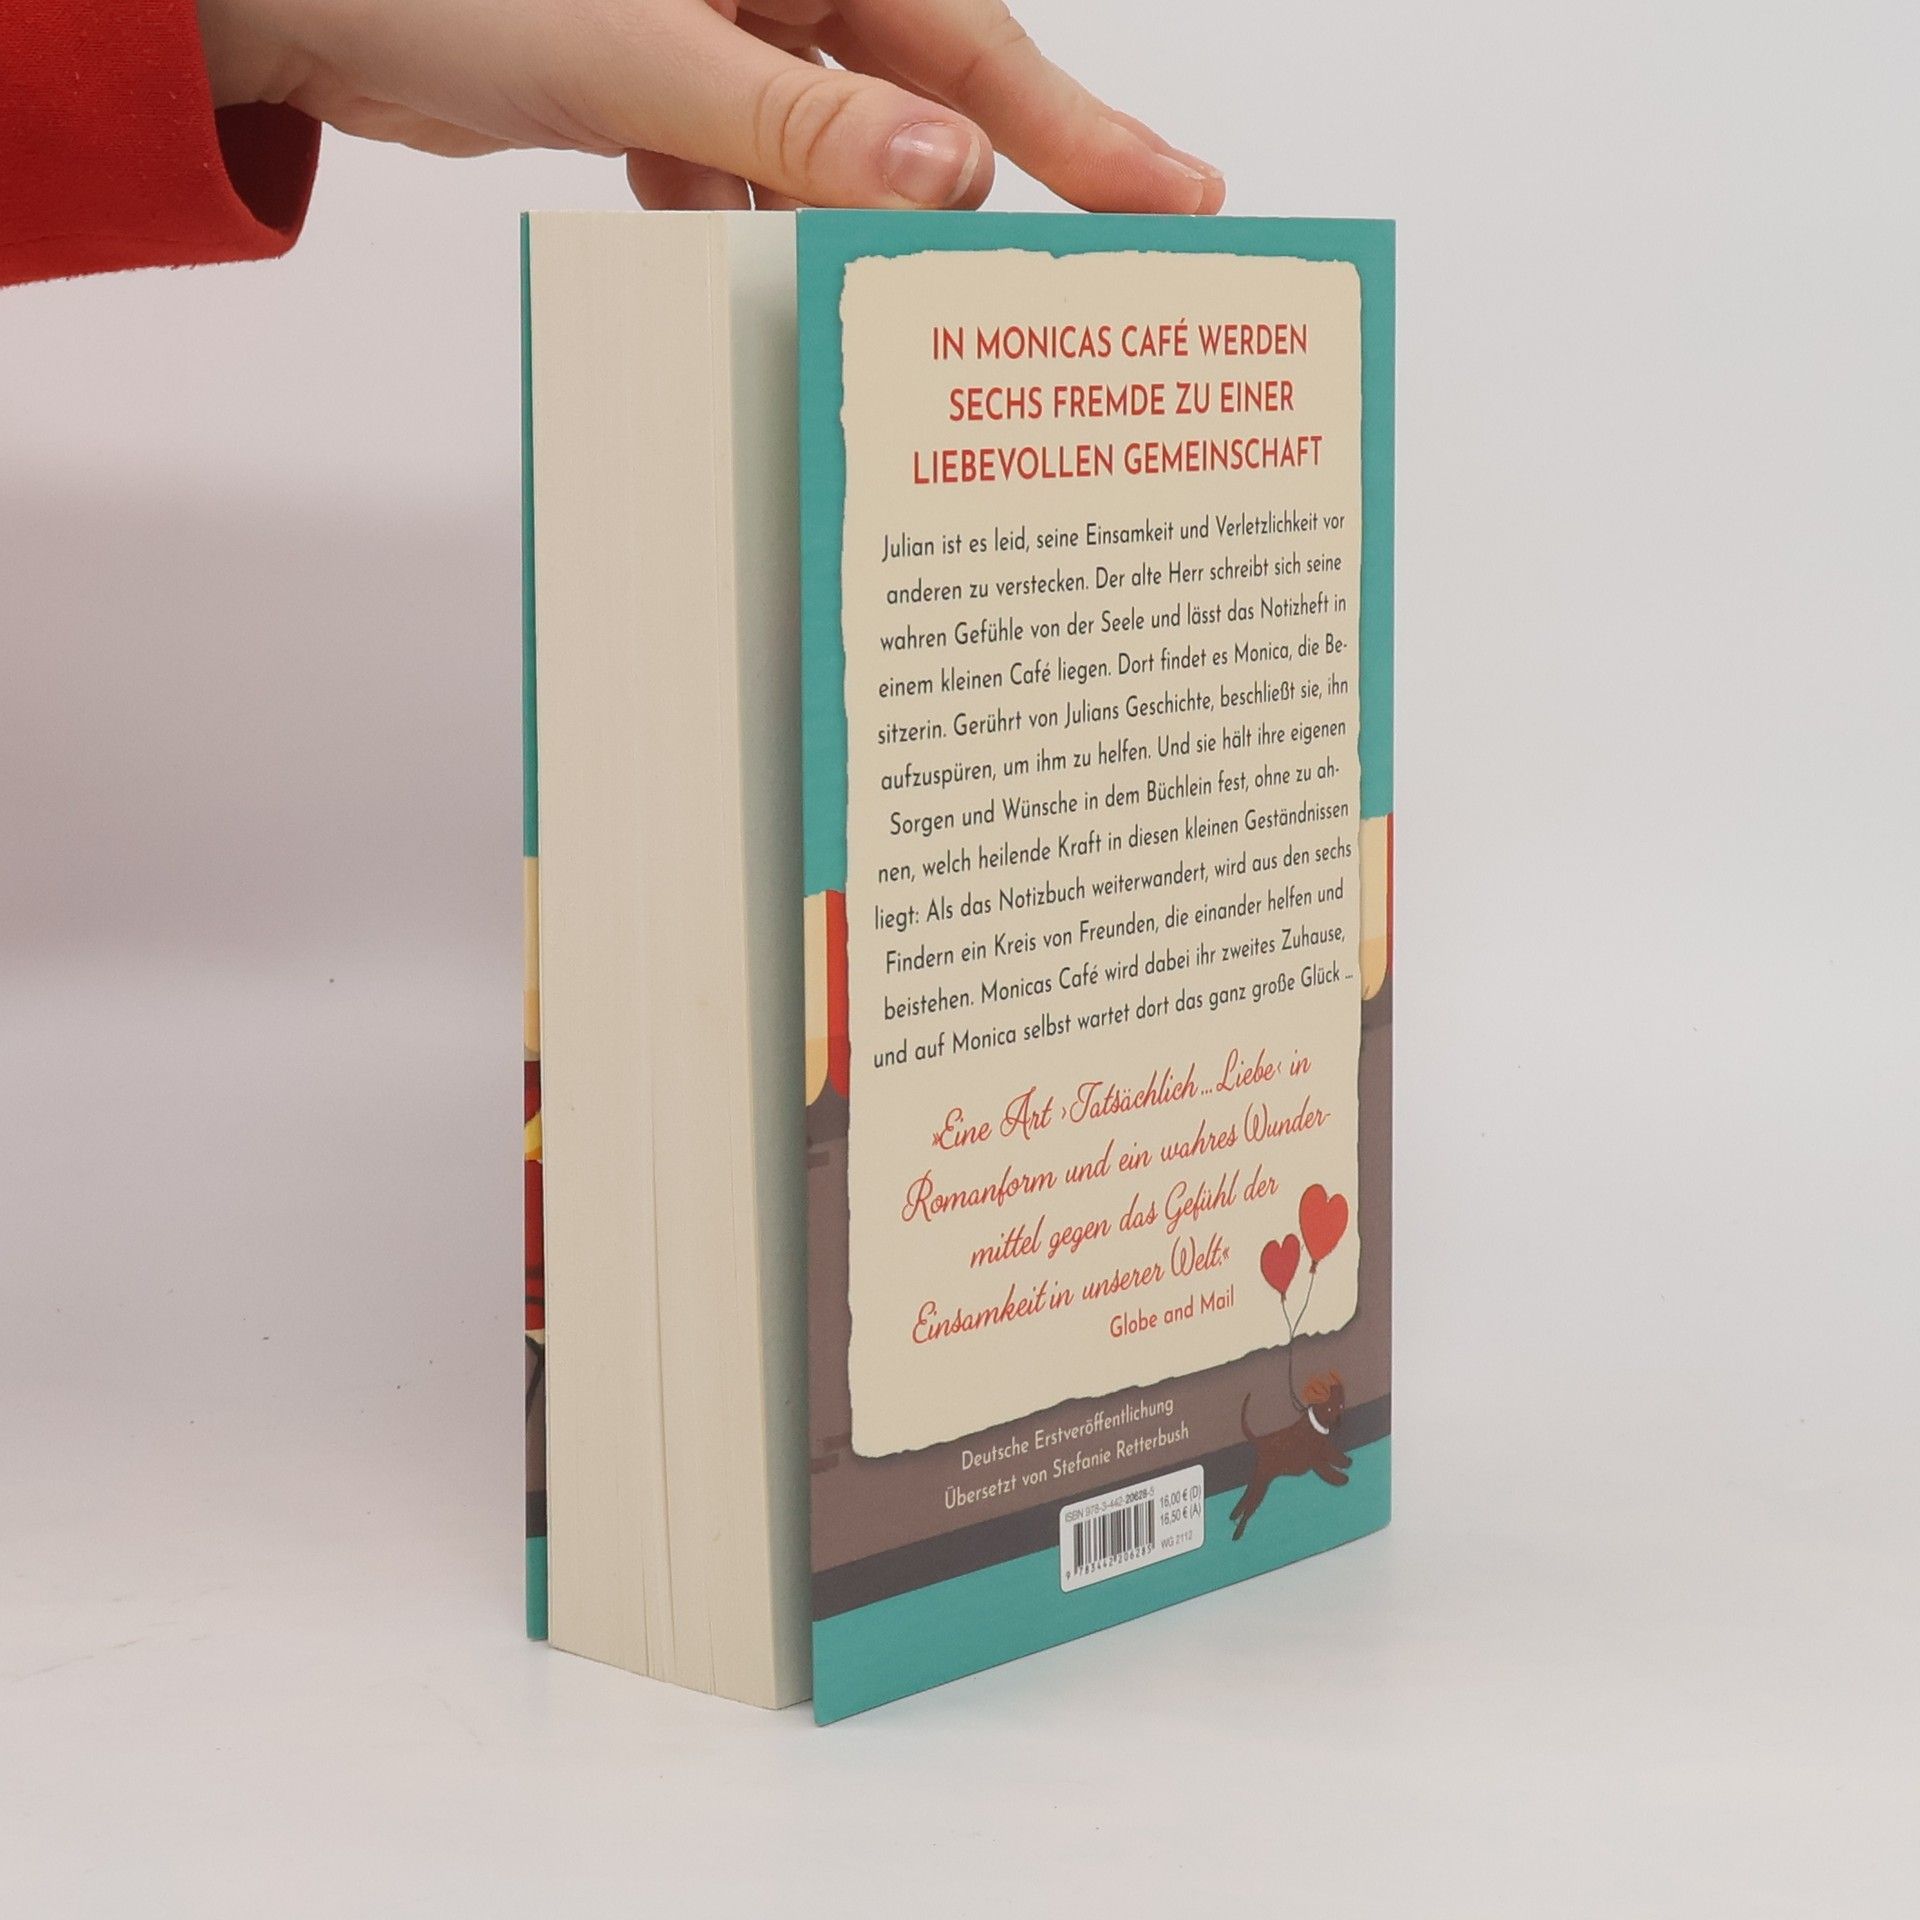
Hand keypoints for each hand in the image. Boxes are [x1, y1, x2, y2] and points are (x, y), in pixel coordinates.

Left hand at [197, 0, 1225, 213]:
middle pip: (914, 103)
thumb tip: (945, 175)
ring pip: (823, 156)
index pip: (970, 42)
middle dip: (960, 204)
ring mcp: (716, 32)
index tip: (1180, 198)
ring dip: (828, 239)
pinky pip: (735, 175)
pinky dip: (732, 232)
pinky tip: (726, 278)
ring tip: (868, 324)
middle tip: (1055, 299)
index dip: (1081, 127)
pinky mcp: (657, 87)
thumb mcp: (641, 49)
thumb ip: (796, 121)